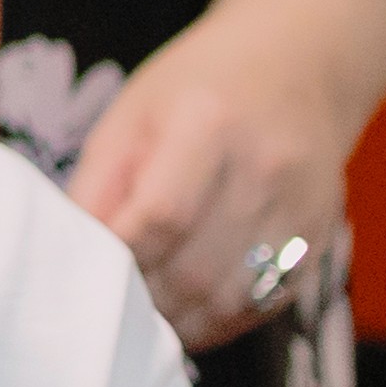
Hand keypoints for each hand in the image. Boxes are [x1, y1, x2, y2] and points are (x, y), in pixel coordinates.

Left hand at [70, 10, 356, 354]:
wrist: (300, 64)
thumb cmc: (196, 87)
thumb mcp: (129, 115)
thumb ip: (96, 185)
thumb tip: (66, 253)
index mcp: (210, 124)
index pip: (160, 217)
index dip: (116, 258)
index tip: (81, 273)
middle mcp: (266, 169)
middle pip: (197, 270)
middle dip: (142, 299)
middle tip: (104, 305)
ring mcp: (302, 208)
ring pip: (232, 300)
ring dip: (178, 321)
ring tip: (140, 316)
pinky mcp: (319, 237)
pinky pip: (264, 302)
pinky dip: (217, 321)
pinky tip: (184, 314)